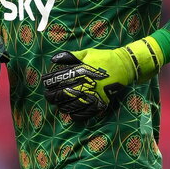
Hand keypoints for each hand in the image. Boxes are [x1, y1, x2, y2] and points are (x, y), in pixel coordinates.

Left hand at [42, 38, 162, 118]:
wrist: (124, 67)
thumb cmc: (103, 58)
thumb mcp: (87, 53)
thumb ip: (69, 57)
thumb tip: (53, 59)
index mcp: (80, 71)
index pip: (59, 79)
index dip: (49, 83)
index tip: (45, 84)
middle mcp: (85, 84)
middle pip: (62, 94)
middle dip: (52, 96)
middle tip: (48, 97)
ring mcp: (93, 95)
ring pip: (71, 105)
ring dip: (61, 106)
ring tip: (58, 105)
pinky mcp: (100, 103)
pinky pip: (85, 113)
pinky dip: (75, 115)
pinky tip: (70, 113)